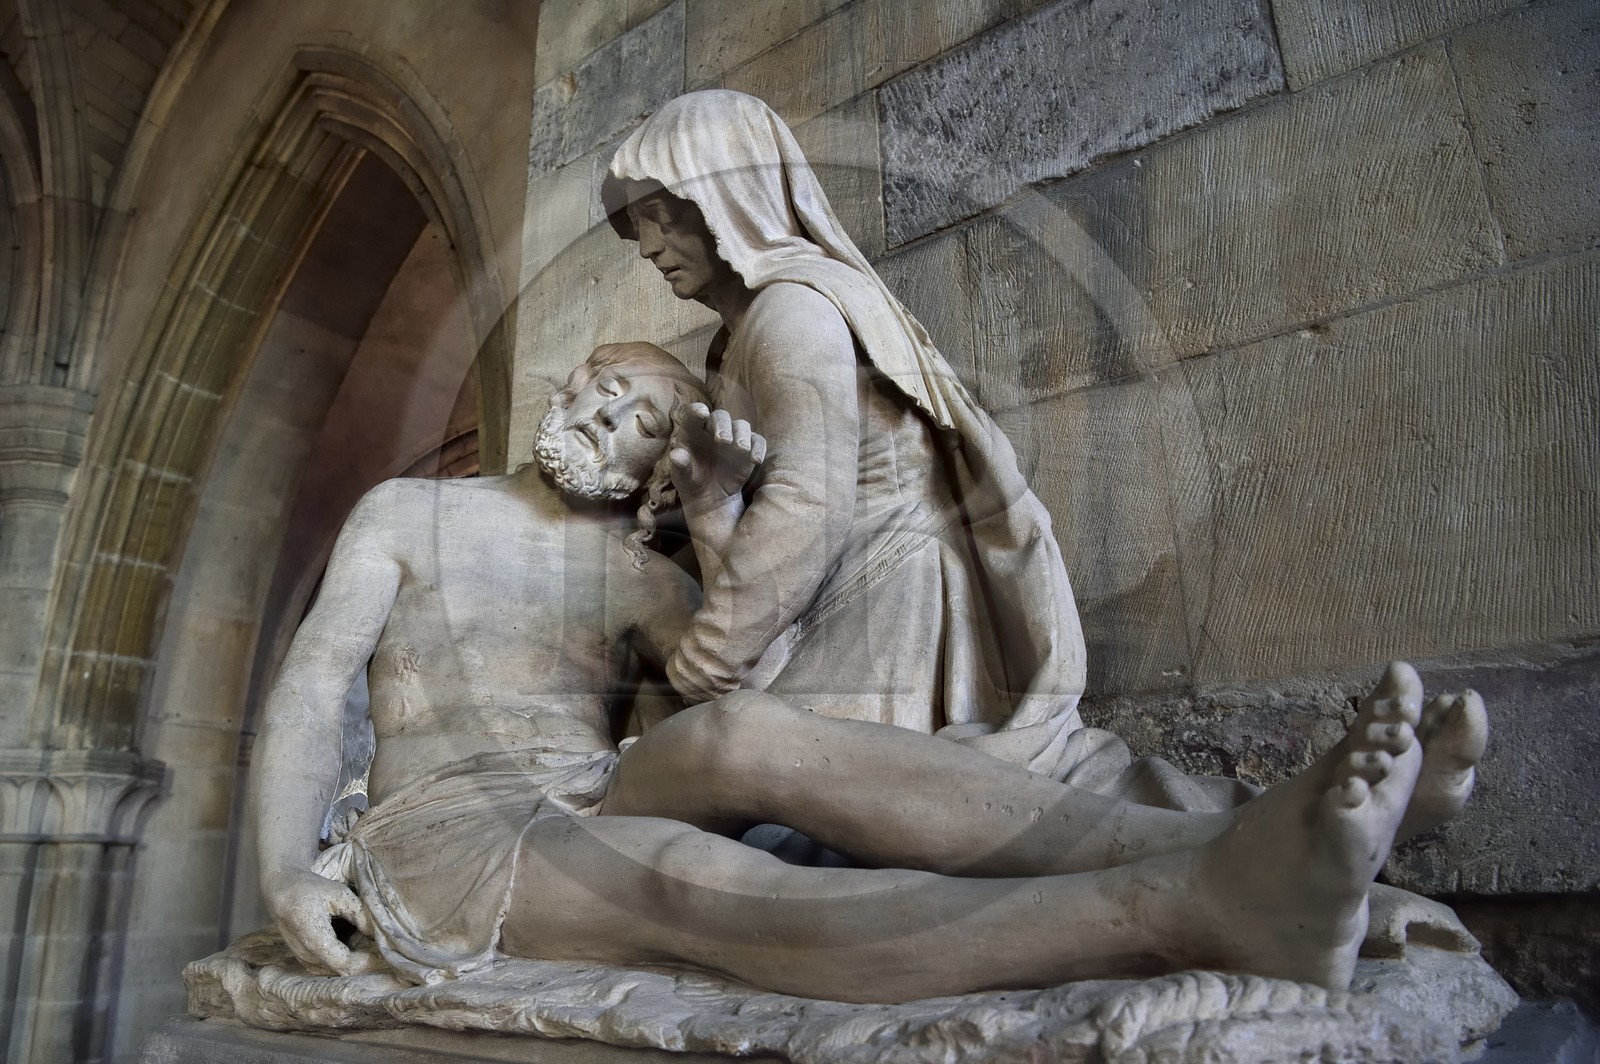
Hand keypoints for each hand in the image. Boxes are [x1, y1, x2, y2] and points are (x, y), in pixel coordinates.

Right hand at [263, 867, 381, 975]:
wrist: (281, 890)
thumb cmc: (310, 888)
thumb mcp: (339, 894)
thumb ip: (360, 914)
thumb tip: (382, 934)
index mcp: (313, 937)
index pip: (345, 963)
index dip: (368, 961)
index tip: (387, 953)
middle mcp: (306, 955)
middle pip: (343, 970)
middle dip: (366, 961)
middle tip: (384, 947)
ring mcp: (304, 960)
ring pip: (337, 970)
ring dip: (356, 960)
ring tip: (371, 941)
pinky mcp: (306, 960)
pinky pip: (330, 966)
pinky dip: (346, 958)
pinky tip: (357, 942)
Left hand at [669, 403, 765, 509]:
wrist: (710, 495)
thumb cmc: (691, 480)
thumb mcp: (682, 477)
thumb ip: (680, 466)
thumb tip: (676, 455)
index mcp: (693, 431)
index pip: (693, 414)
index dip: (697, 411)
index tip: (702, 412)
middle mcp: (713, 429)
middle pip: (721, 416)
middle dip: (723, 425)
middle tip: (723, 440)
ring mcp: (733, 437)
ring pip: (741, 425)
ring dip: (742, 435)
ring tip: (741, 449)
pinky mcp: (748, 448)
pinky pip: (757, 441)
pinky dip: (758, 448)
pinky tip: (755, 460)